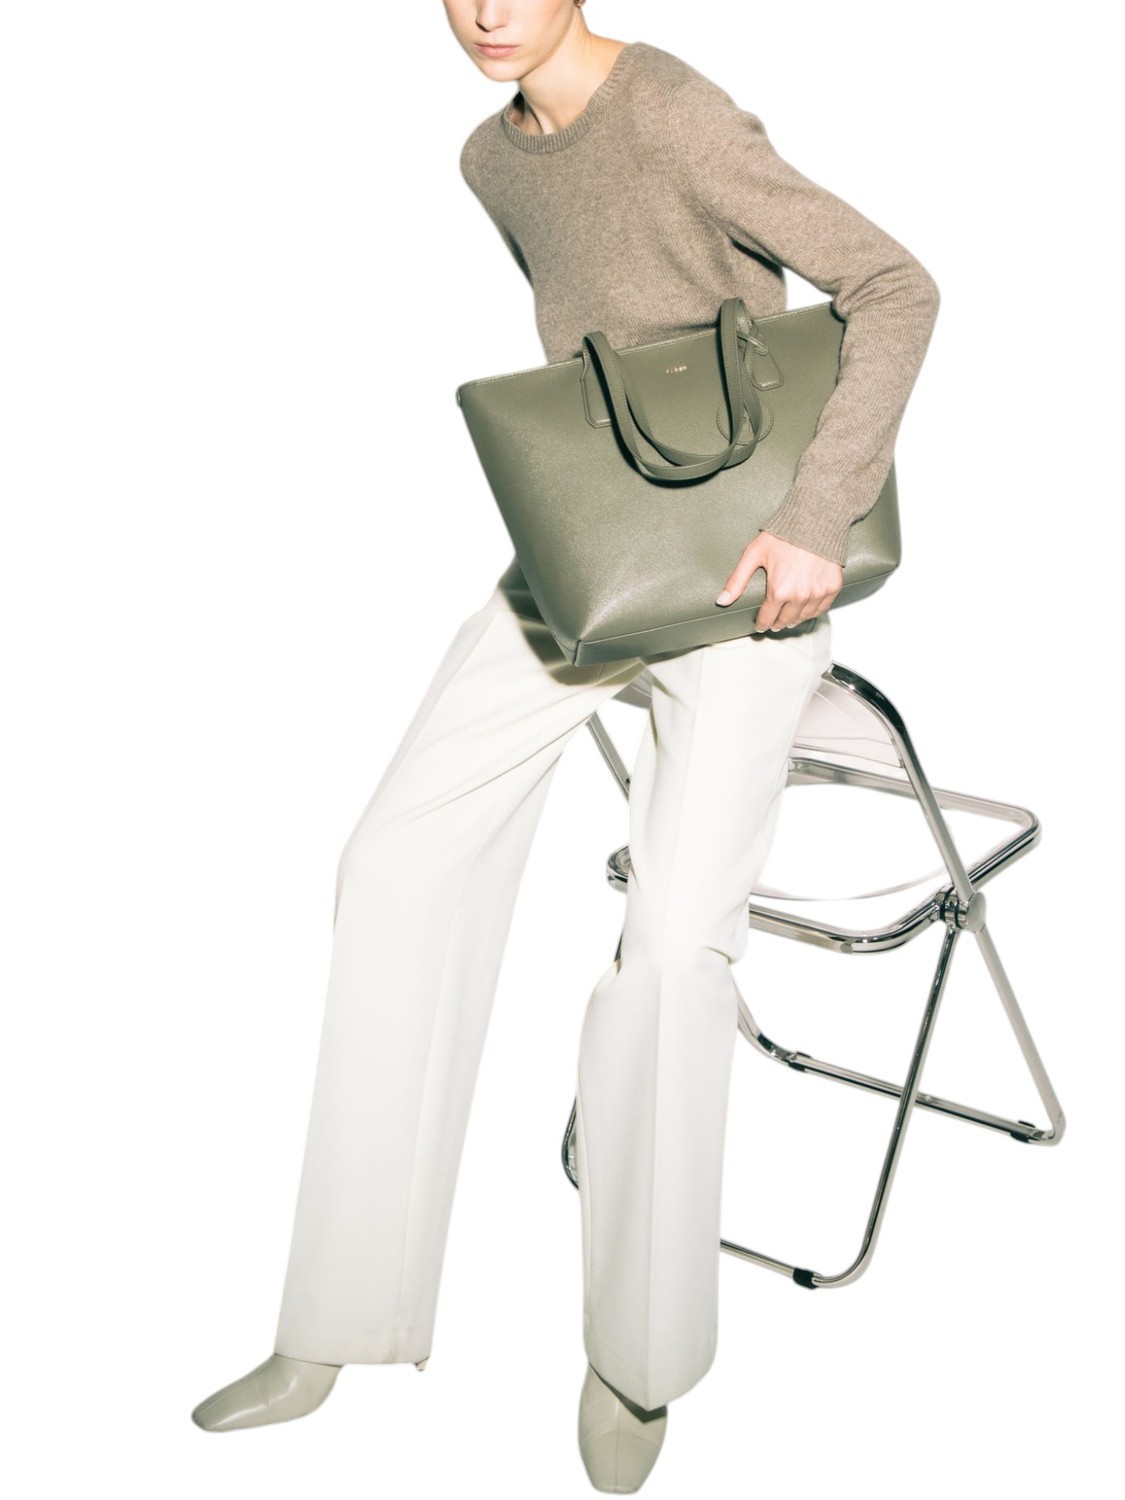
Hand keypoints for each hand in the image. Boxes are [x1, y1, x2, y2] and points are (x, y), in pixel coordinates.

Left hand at [715, 530, 842, 629]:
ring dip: (794, 619)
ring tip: (787, 616)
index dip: (761, 623)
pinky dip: (812, 611)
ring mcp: (817, 593)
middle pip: (785, 621)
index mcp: (779, 590)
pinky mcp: (832, 587)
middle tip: (773, 621)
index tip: (760, 624)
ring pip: (803, 618)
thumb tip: (722, 601)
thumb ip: (737, 580)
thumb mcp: (754, 555)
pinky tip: (805, 608)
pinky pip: (821, 609)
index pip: (767, 619)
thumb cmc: (784, 534)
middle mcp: (799, 596)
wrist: (815, 519)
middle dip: (777, 622)